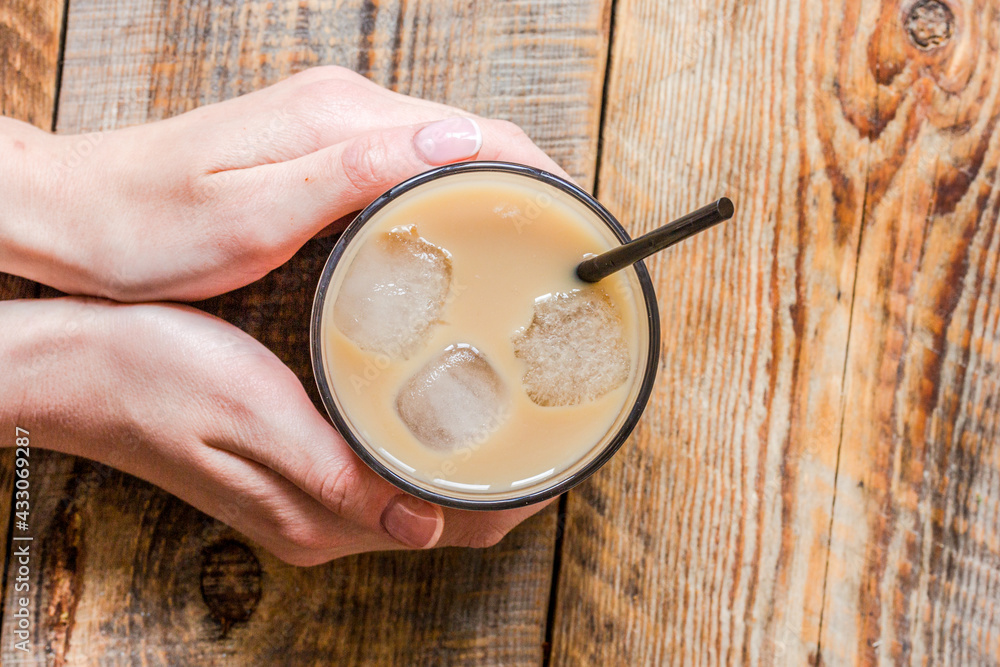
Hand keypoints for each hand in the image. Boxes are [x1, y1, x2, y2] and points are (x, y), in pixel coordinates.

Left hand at [0, 66, 567, 301]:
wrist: (79, 214)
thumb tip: (452, 143)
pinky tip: (459, 237)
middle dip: (529, 184)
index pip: (473, 130)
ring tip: (528, 249)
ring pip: (444, 152)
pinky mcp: (322, 154)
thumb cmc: (150, 227)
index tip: (576, 218)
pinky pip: (410, 168)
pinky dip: (450, 197)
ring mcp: (335, 130)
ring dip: (493, 192)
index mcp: (339, 120)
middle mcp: (346, 111)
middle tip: (563, 249)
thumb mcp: (249, 213)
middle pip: (470, 136)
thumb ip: (350, 175)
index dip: (536, 172)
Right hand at [3, 298, 548, 564]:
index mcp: (319, 514)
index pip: (455, 525)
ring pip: (422, 492)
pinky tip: (438, 402)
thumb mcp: (247, 414)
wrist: (74, 369)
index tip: (568, 447)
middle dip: (511, 476)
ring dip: (472, 460)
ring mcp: (309, 498)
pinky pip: (387, 472)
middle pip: (450, 511)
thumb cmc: (150, 377)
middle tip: (555, 412)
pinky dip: (427, 447)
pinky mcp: (295, 471)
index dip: (520, 494)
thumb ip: (333, 475)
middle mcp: (322, 518)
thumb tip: (421, 525)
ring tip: (516, 403)